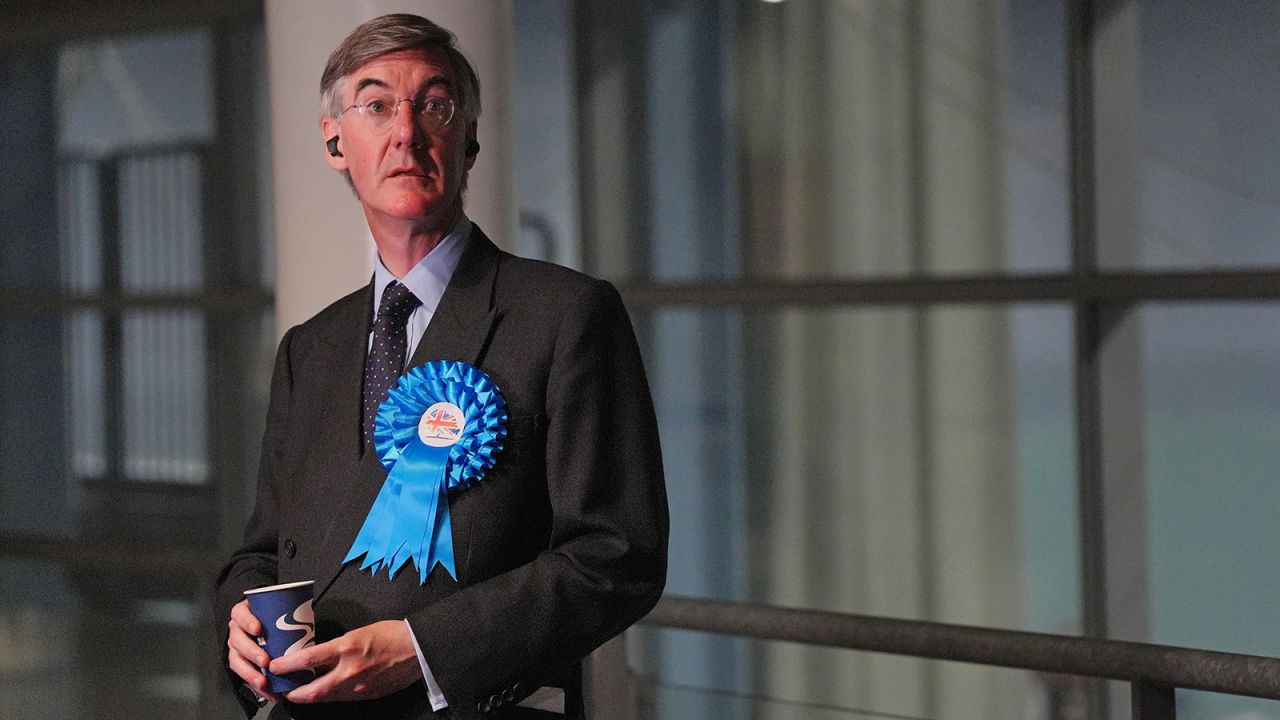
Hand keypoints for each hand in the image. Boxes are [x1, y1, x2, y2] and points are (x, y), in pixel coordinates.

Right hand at [227, 599, 283, 704]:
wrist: (274, 628)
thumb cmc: (276, 618)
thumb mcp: (279, 611)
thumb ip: (288, 611)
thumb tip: (305, 613)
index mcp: (245, 613)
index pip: (240, 614)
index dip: (246, 621)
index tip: (258, 629)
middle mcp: (239, 630)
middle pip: (237, 641)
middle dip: (251, 652)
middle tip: (265, 661)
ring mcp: (238, 647)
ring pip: (237, 660)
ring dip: (250, 673)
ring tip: (263, 682)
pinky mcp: (242, 662)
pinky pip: (244, 674)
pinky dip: (254, 683)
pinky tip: (266, 690)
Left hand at [272, 620, 421, 703]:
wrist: (418, 649)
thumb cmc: (392, 634)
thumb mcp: (359, 632)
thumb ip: (338, 646)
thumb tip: (319, 656)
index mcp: (347, 648)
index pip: (308, 660)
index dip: (286, 666)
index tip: (274, 666)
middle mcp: (349, 671)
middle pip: (311, 692)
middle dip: (292, 694)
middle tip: (282, 690)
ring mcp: (358, 687)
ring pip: (325, 698)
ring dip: (310, 696)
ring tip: (301, 691)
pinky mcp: (367, 696)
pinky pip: (342, 698)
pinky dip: (331, 695)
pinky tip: (328, 690)